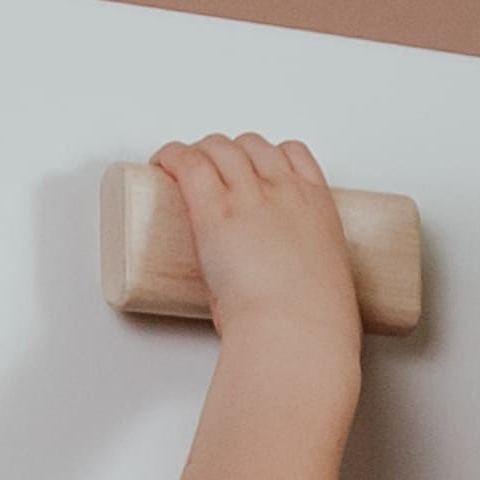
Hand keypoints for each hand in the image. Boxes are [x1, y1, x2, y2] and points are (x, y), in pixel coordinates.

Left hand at [149, 133, 361, 359]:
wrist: (297, 334)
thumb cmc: (309, 325)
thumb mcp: (314, 284)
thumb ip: (287, 276)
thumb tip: (257, 293)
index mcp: (317, 205)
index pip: (294, 154)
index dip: (268, 156)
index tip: (254, 169)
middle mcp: (284, 190)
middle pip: (252, 146)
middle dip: (230, 155)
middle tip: (212, 176)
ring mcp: (248, 197)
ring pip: (220, 148)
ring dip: (202, 154)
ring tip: (184, 172)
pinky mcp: (215, 211)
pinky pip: (189, 163)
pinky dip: (172, 157)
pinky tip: (161, 164)